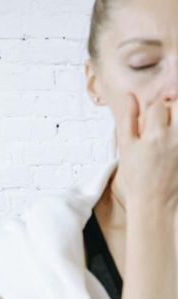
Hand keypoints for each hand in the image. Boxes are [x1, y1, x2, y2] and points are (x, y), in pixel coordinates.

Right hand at [116, 93, 177, 210]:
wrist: (154, 201)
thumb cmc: (138, 176)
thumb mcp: (126, 147)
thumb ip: (128, 119)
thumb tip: (131, 96)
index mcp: (155, 135)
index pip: (158, 104)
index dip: (153, 108)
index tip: (150, 118)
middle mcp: (175, 137)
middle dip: (171, 109)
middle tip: (164, 122)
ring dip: (176, 120)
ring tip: (169, 133)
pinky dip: (177, 137)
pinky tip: (171, 144)